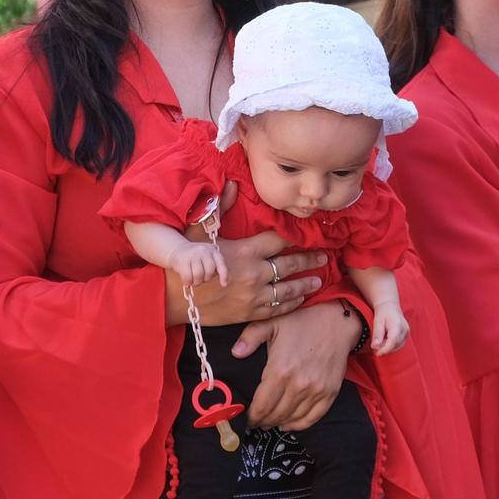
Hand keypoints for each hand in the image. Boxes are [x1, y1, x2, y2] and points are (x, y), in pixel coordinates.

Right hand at [164, 193, 326, 327]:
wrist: (173, 299)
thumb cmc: (185, 263)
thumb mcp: (198, 232)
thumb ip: (218, 209)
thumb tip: (231, 184)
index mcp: (244, 252)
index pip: (277, 240)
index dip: (294, 236)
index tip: (308, 233)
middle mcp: (253, 274)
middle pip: (289, 265)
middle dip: (309, 261)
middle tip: (324, 258)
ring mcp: (253, 296)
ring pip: (287, 290)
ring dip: (304, 284)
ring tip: (318, 280)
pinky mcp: (249, 314)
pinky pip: (277, 309)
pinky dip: (291, 304)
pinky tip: (300, 299)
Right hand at [171, 242, 226, 287]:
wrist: (177, 249)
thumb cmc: (195, 258)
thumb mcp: (207, 258)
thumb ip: (214, 267)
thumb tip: (221, 281)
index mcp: (213, 250)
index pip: (221, 264)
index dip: (223, 275)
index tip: (224, 285)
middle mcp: (204, 250)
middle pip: (209, 271)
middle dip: (205, 279)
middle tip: (200, 279)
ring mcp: (193, 254)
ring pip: (198, 275)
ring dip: (196, 282)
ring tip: (193, 280)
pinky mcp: (183, 260)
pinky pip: (188, 277)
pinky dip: (188, 282)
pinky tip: (187, 281)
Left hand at [233, 301, 361, 430]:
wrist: (336, 321)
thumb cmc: (302, 321)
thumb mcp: (272, 322)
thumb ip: (250, 337)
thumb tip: (235, 353)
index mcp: (280, 370)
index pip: (261, 405)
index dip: (252, 416)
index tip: (247, 418)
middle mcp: (298, 384)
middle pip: (276, 415)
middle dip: (263, 421)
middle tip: (257, 422)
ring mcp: (316, 390)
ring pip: (293, 419)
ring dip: (279, 423)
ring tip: (270, 422)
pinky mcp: (330, 393)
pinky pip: (312, 417)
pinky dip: (299, 425)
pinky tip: (289, 424)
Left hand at [368, 302, 409, 354]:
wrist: (390, 306)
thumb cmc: (383, 313)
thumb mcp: (377, 322)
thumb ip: (377, 335)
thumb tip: (375, 347)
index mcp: (397, 325)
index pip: (393, 342)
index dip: (385, 350)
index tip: (377, 353)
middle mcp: (405, 329)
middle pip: (395, 345)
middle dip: (385, 349)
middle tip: (376, 346)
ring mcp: (407, 332)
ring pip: (398, 346)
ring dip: (388, 347)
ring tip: (380, 341)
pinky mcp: (407, 335)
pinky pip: (400, 344)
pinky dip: (392, 345)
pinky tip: (385, 341)